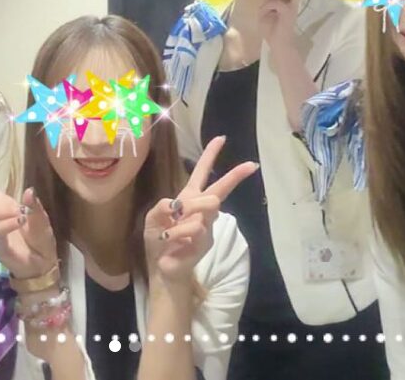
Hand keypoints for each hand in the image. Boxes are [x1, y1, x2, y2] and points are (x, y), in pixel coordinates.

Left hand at [144, 136, 257, 284]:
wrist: (161, 266)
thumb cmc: (158, 238)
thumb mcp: (153, 218)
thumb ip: (163, 206)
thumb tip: (179, 205)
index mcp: (188, 197)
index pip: (201, 172)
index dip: (210, 155)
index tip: (221, 138)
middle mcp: (201, 209)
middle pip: (220, 188)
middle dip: (235, 175)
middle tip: (251, 165)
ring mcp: (207, 225)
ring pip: (207, 204)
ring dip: (186, 213)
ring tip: (172, 227)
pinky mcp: (206, 240)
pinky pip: (195, 227)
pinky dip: (177, 232)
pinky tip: (170, 240)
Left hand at [259, 0, 316, 53]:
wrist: (277, 44)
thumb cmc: (270, 28)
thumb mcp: (264, 12)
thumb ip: (269, 1)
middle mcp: (290, 1)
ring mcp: (292, 5)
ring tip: (268, 12)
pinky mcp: (289, 11)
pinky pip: (276, 3)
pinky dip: (268, 9)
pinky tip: (269, 17)